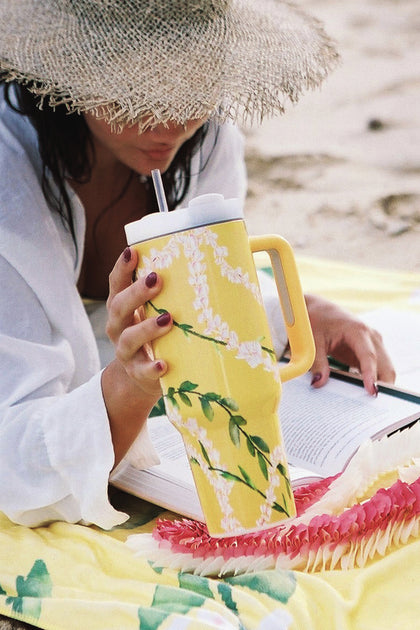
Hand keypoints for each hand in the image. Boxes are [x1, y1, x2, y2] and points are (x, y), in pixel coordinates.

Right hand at [102, 247, 171, 463]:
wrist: (141, 377)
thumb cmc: (157, 335)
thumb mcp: (155, 312)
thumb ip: (173, 294)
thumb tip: (220, 265)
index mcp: (122, 307)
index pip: (117, 283)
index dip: (122, 267)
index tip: (132, 251)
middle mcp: (119, 327)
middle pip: (119, 307)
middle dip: (137, 292)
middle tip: (157, 279)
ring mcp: (126, 352)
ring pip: (129, 338)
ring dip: (147, 328)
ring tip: (168, 318)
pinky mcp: (138, 373)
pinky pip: (142, 371)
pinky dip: (152, 367)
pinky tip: (163, 364)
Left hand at [305, 294, 395, 395]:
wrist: (319, 309)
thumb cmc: (317, 320)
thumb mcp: (313, 341)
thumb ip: (317, 363)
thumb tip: (319, 383)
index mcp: (357, 330)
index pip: (369, 355)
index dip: (371, 374)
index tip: (371, 391)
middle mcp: (371, 336)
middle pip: (385, 366)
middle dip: (382, 385)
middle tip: (370, 404)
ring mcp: (373, 344)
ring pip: (385, 369)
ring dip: (379, 385)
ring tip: (366, 402)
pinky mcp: (370, 351)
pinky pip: (377, 369)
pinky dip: (373, 381)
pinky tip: (361, 393)